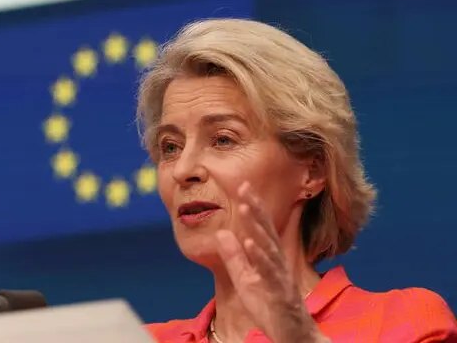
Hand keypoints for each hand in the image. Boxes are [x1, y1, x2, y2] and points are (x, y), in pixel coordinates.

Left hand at [215, 181, 326, 342]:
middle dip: (255, 207)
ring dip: (256, 226)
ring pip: (268, 247)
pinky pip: (269, 273)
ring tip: (244, 207)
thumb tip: (222, 232)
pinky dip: (260, 257)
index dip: (252, 206)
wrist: (290, 335)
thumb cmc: (270, 306)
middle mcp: (277, 262)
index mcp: (268, 257)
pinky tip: (250, 243)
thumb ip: (234, 257)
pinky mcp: (280, 293)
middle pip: (266, 230)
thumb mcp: (245, 279)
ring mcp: (280, 276)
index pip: (260, 227)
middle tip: (244, 186)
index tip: (242, 184)